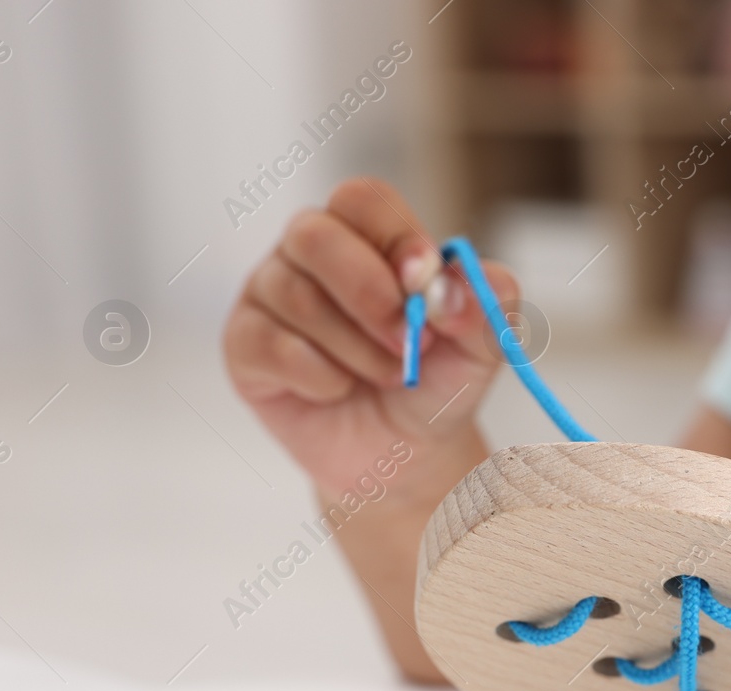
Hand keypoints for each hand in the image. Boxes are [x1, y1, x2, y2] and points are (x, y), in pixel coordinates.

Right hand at [223, 177, 516, 504]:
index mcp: (366, 233)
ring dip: (357, 348)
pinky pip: (271, 346)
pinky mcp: (245, 345)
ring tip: (388, 375)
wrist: (406, 451)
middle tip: (409, 342)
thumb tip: (454, 287)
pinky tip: (339, 389)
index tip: (424, 281)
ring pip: (297, 298)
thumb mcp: (480, 345)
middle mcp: (308, 252)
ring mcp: (268, 294)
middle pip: (313, 235)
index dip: (395, 236)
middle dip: (369, 292)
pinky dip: (320, 377)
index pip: (362, 200)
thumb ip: (485, 306)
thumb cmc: (435, 380)